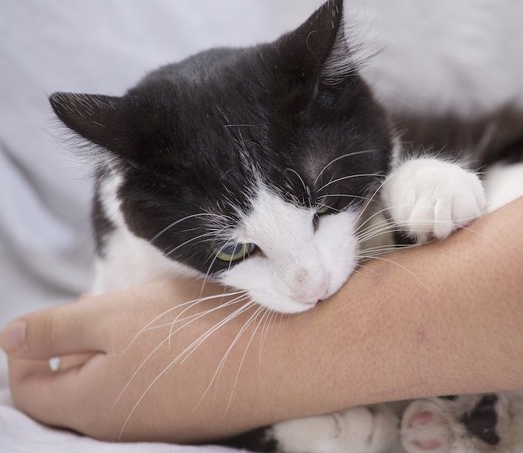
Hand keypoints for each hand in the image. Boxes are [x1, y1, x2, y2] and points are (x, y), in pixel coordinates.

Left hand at [2, 280, 269, 442]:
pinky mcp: (199, 414)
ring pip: (118, 387)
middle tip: (105, 306)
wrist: (285, 358)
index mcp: (90, 405)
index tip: (55, 316)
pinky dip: (154, 361)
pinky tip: (181, 333)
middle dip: (78, 345)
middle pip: (75, 390)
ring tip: (147, 313)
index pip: (29, 389)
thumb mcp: (113, 317)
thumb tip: (9, 339)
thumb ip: (55, 330)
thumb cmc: (193, 333)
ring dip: (119, 350)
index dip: (29, 350)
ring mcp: (165, 424)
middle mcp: (123, 427)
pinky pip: (156, 390)